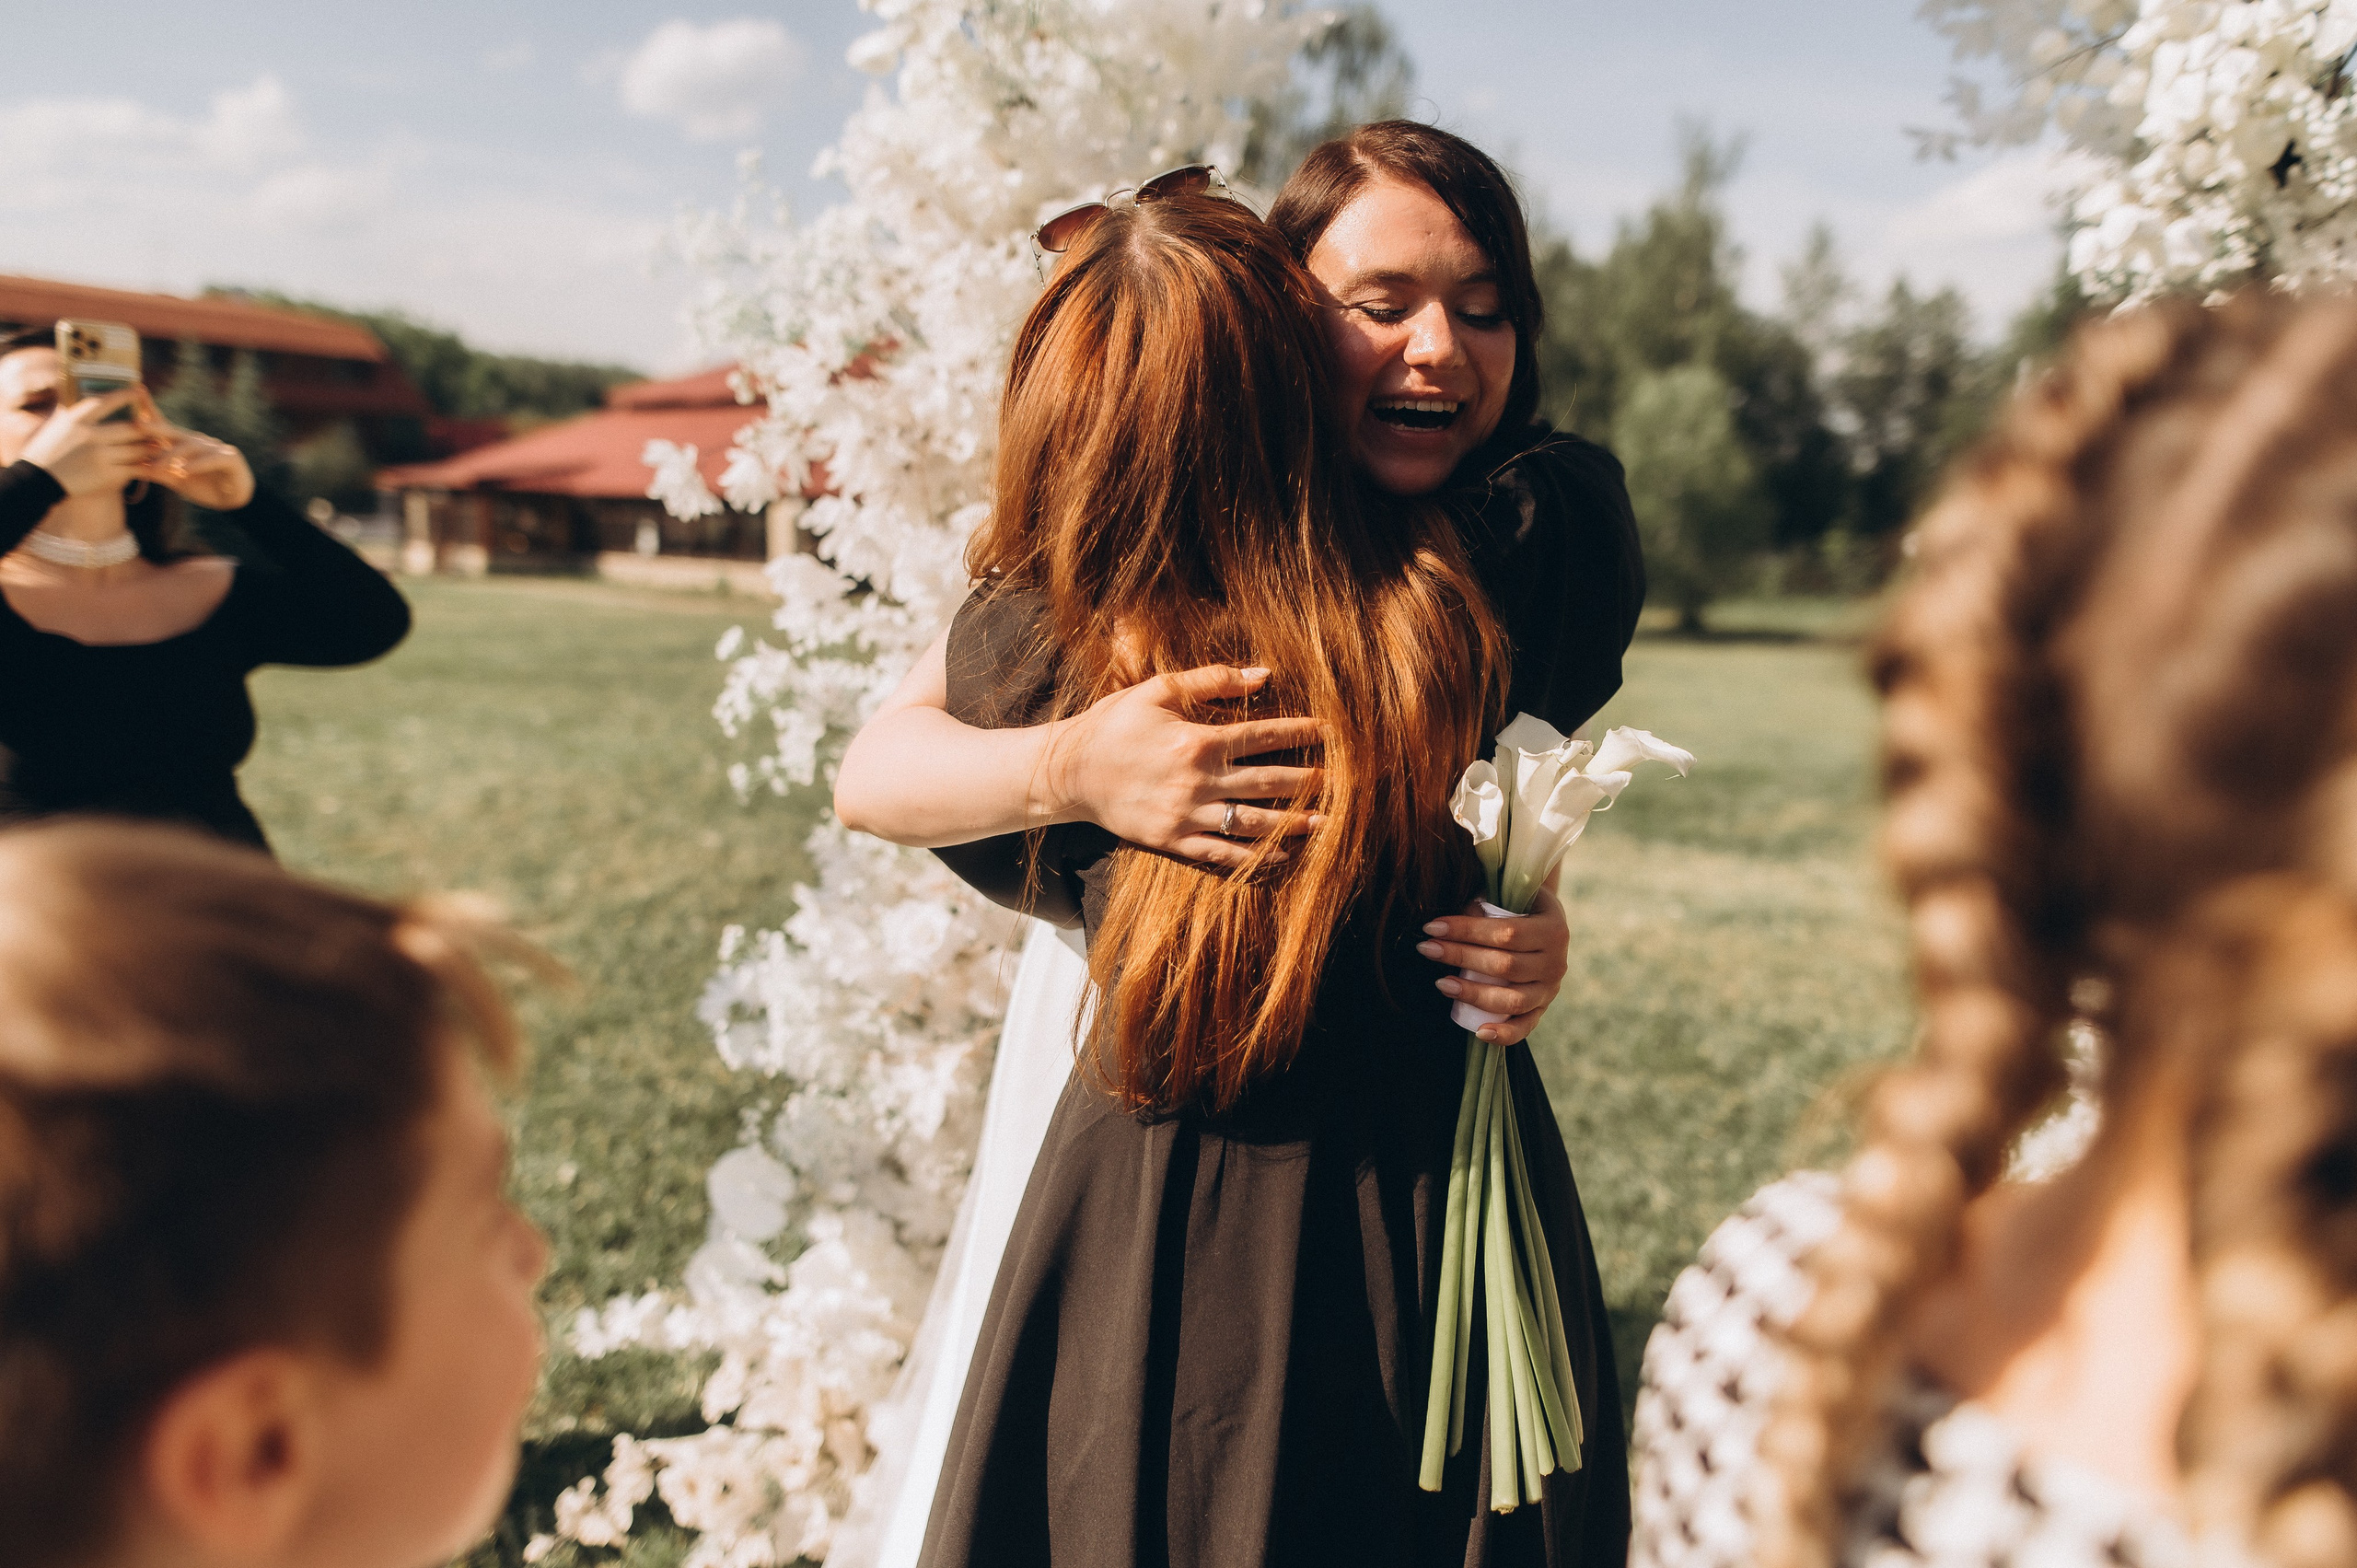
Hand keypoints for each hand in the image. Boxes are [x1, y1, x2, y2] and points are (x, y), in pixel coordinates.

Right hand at [17, 389, 153, 495]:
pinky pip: (135, 468)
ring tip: (157, 446)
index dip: (127, 395)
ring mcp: (100, 456)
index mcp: (76, 420)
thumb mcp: (58, 423)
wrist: (38, 480)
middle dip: (149, 429)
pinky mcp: (107, 476)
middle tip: (159, 428)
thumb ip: (73, 407)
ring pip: (138, 450)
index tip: (140, 390)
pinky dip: (144, 466)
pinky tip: (150, 465)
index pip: (107, 402)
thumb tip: (78, 383)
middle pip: (133, 429)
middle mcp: (90, 436)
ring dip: (150, 449)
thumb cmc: (47, 449)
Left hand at [133, 391, 253, 509]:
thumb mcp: (177, 481)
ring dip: (172, 456)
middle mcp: (199, 442)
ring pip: (191, 447)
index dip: (151, 409)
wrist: (233, 500)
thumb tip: (132, 465)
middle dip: (157, 427)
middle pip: (175, 432)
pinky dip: (198, 464)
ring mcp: (216, 448)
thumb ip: (158, 472)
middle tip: (138, 424)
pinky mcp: (231, 459)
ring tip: (156, 466)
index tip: (135, 393)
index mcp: (184, 444)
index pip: (165, 425)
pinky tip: (185, 470)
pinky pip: (212, 459)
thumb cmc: (205, 487)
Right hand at [1050, 663, 1323, 870]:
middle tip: (1339, 781)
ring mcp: (1187, 816)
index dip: (1299, 733)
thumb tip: (1262, 674)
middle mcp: (1198, 781)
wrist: (1069, 772)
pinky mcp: (1174, 842)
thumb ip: (1211, 680)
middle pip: (1267, 781)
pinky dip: (1253, 860)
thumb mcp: (1156, 691)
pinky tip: (1280, 858)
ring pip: (1252, 823)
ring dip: (1292, 823)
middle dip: (1307, 780)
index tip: (1328, 733)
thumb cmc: (1113, 724)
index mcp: (1198, 740)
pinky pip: (1222, 856)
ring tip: (1324, 823)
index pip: (1262, 736)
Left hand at [1417, 885, 1569, 1044]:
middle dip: (1460, 957)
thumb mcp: (1510, 897)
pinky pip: (1525, 1027)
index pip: (1506, 933)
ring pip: (1512, 1000)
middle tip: (1427, 949)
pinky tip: (1479, 1032)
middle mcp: (1556, 962)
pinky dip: (1504, 1034)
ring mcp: (1551, 990)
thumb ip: (1484, 905)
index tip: (1432, 927)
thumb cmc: (1519, 907)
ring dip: (1473, 993)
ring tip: (1441, 983)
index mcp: (1553, 929)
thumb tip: (1445, 924)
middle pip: (1505, 966)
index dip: (1467, 930)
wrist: (1547, 927)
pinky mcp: (1542, 1009)